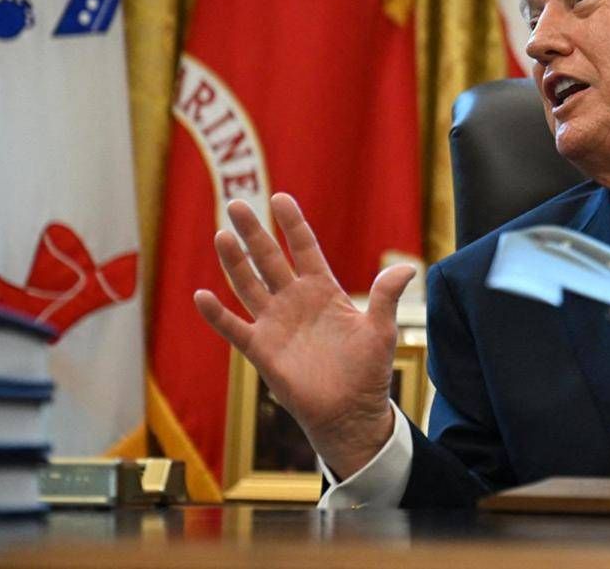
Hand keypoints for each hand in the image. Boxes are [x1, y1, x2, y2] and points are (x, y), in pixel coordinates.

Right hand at [193, 193, 415, 477]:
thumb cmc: (368, 370)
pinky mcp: (262, 350)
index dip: (292, 224)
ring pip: (249, 285)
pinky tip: (201, 295)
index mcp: (324, 290)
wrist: (350, 412)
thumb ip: (386, 297)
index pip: (305, 249)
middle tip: (236, 203)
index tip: (280, 198)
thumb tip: (408, 268)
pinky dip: (217, 314)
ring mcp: (276, 323)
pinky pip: (235, 328)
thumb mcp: (381, 330)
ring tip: (221, 235)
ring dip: (234, 262)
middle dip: (254, 232)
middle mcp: (295, 301)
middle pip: (270, 259)